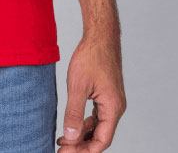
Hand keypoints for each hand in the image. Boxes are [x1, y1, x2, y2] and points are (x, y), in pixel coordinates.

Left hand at [56, 31, 125, 151]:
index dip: (84, 150)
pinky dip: (85, 123)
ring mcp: (112, 102)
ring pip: (98, 127)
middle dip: (81, 145)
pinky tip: (72, 125)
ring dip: (82, 135)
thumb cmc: (91, 56)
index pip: (101, 141)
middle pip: (100, 136)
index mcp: (113, 108)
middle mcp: (116, 108)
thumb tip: (69, 137)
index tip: (65, 152)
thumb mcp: (77, 86)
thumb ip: (73, 112)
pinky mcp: (106, 95)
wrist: (100, 36)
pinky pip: (97, 116)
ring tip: (63, 140)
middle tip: (61, 149)